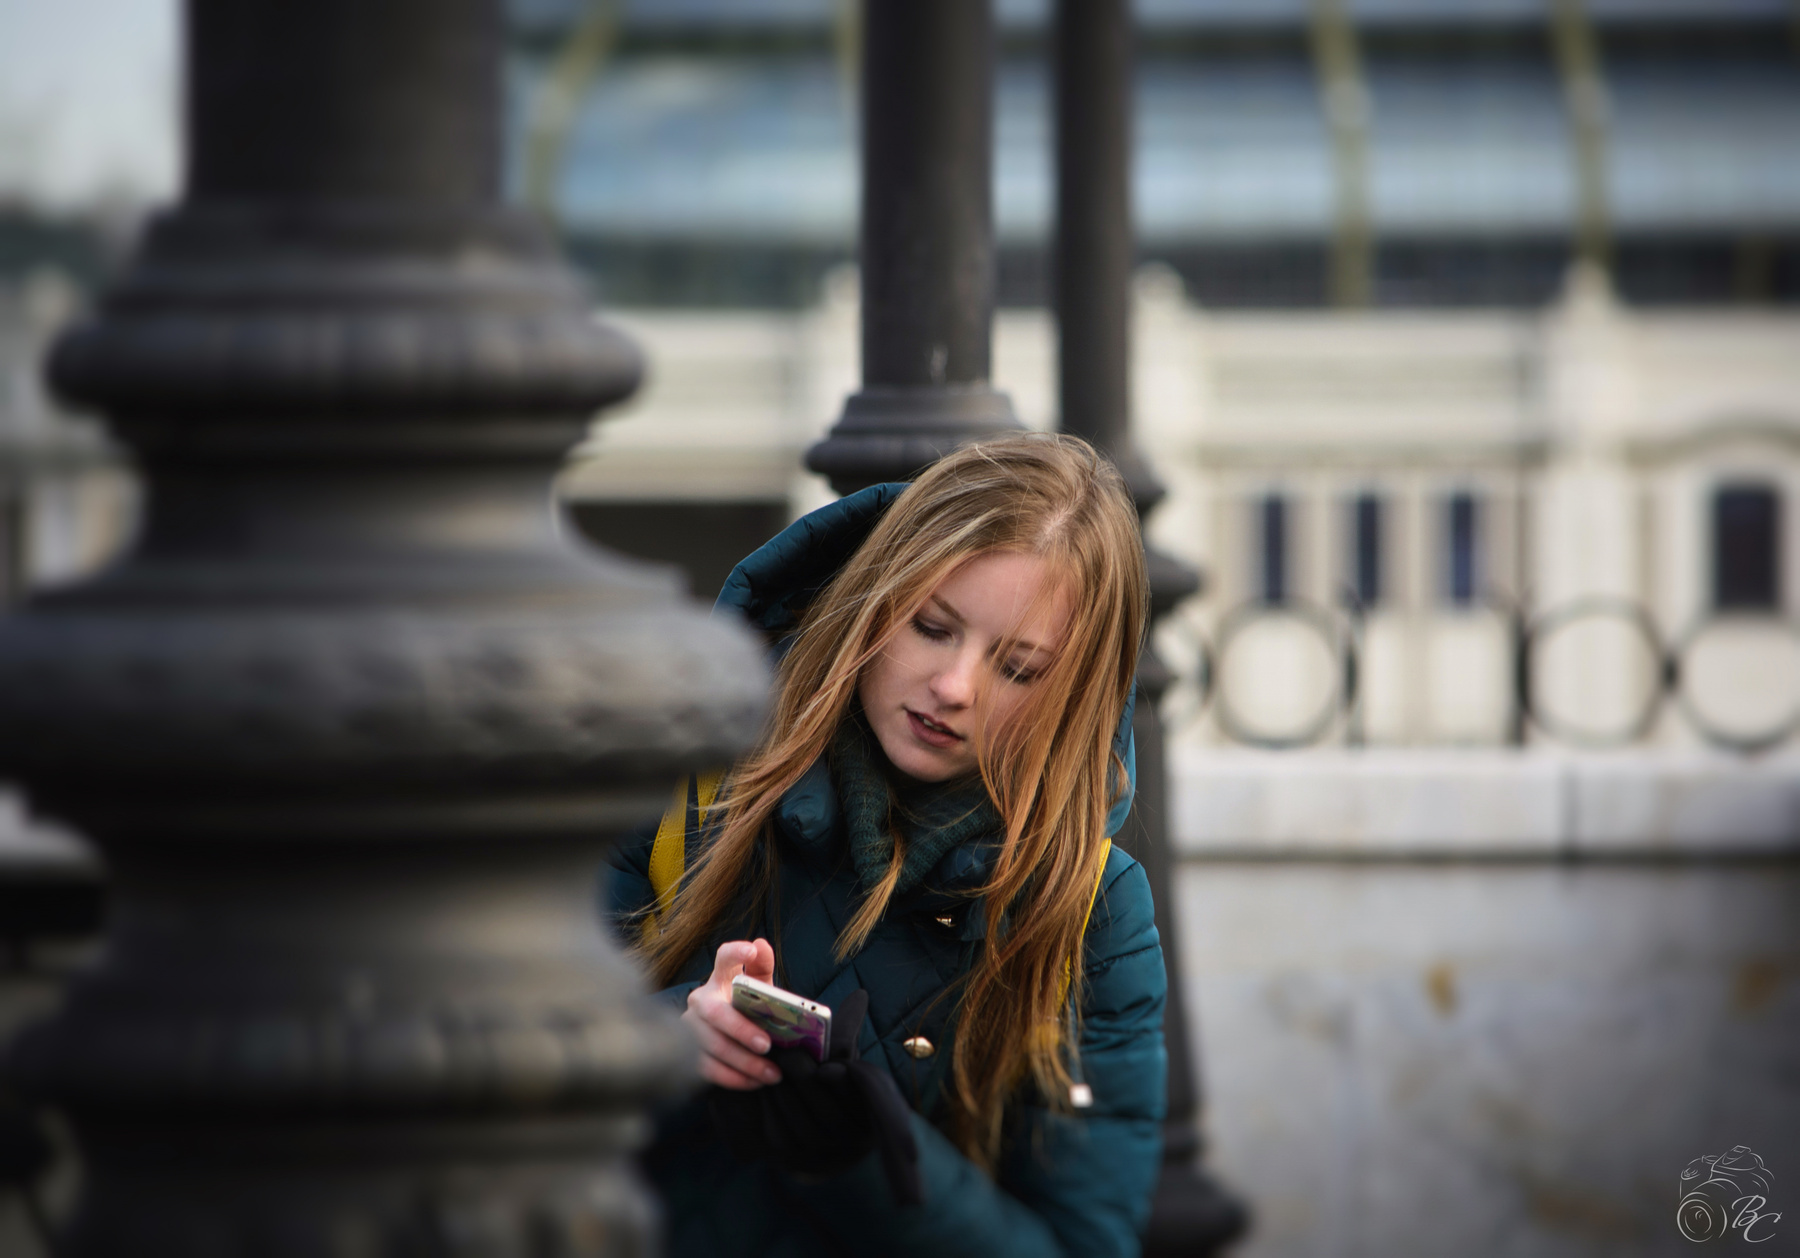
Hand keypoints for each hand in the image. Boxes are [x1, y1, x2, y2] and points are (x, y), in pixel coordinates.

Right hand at [683, 938, 781, 1090]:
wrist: (727, 1041)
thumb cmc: (745, 1010)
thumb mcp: (758, 989)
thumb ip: (762, 969)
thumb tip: (761, 944)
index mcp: (721, 978)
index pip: (724, 957)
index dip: (736, 953)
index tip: (751, 951)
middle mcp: (700, 1000)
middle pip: (716, 1012)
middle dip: (741, 1030)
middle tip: (767, 1045)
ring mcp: (689, 1027)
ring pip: (713, 1045)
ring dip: (744, 1062)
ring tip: (772, 1073)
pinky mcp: (687, 1053)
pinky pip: (708, 1068)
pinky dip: (733, 1078)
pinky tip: (754, 1082)